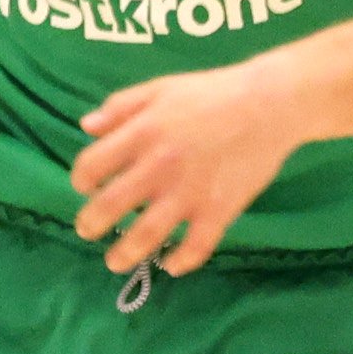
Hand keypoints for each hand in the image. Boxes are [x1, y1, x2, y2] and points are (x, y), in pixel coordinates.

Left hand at [70, 59, 301, 276]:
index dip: (81, 180)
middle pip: (110, 206)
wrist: (270, 103)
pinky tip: (170, 264)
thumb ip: (120, 107)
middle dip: (91, 224)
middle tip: (87, 232)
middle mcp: (159, 165)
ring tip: (114, 262)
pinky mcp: (220, 209)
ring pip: (146, 235)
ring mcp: (189, 191)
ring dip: (124, 254)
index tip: (87, 187)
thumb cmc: (212, 93)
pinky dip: (180, 261)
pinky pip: (196, 246)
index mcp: (141, 133)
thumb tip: (86, 127)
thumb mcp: (159, 89)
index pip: (91, 166)